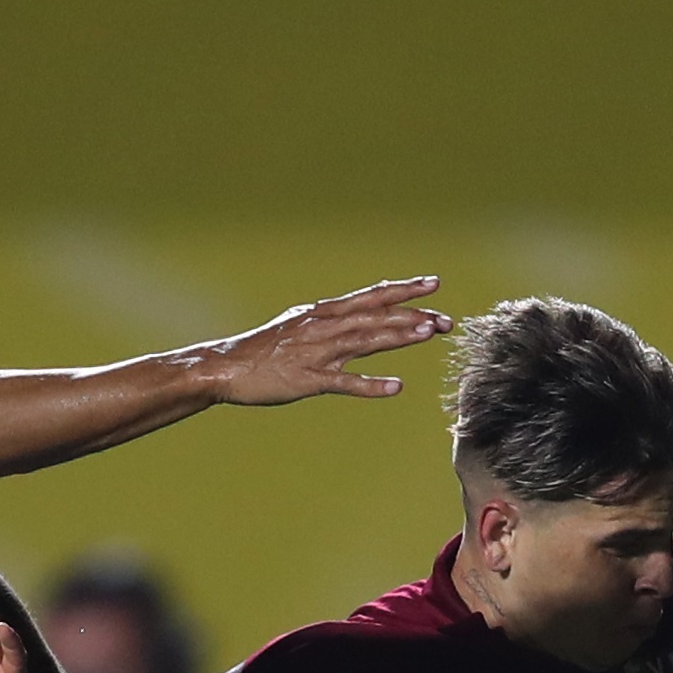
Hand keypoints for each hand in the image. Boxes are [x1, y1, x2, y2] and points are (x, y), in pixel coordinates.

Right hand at [205, 278, 451, 405]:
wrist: (225, 366)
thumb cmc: (263, 349)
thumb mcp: (299, 325)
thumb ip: (330, 322)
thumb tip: (356, 316)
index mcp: (324, 313)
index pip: (372, 297)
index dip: (404, 290)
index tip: (434, 285)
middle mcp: (324, 327)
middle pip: (376, 316)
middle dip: (413, 315)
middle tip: (447, 320)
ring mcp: (316, 352)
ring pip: (364, 340)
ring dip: (398, 336)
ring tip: (428, 334)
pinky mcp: (308, 379)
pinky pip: (344, 382)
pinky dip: (370, 384)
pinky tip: (395, 387)